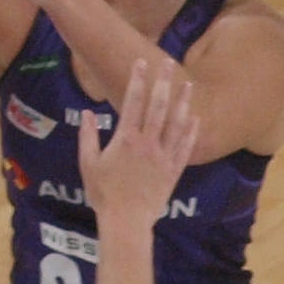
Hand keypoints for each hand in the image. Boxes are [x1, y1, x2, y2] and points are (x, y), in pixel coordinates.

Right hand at [81, 53, 201, 228]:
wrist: (126, 221)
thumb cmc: (103, 193)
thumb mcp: (88, 164)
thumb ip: (88, 136)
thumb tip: (87, 113)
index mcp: (126, 139)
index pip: (133, 102)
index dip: (137, 80)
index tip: (141, 62)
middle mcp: (147, 143)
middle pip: (158, 106)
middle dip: (163, 82)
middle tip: (168, 62)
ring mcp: (163, 156)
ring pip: (176, 123)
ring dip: (183, 102)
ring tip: (188, 85)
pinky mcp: (173, 170)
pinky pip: (185, 147)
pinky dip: (191, 131)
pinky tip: (195, 118)